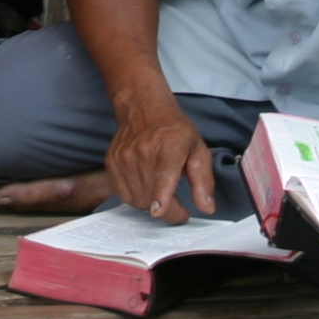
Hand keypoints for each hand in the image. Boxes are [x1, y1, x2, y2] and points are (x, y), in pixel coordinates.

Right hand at [107, 99, 216, 224]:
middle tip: (179, 208)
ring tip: (163, 194)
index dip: (161, 195)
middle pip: (151, 196)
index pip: (163, 174)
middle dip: (169, 212)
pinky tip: (147, 188)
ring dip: (152, 205)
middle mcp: (143, 151)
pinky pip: (123, 195)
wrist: (143, 107)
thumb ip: (203, 181)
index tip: (159, 210)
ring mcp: (124, 157)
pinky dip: (137, 198)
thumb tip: (207, 208)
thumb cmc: (174, 129)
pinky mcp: (112, 163)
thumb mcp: (198, 150)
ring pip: (137, 200)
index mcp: (170, 146)